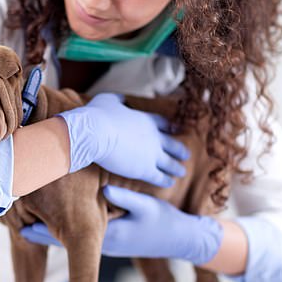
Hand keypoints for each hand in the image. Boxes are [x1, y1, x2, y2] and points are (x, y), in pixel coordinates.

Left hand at [20, 185, 222, 264]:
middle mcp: (99, 241)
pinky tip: (48, 209)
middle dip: (37, 224)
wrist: (179, 240)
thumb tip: (106, 187)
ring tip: (23, 208)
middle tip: (12, 211)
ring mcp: (101, 239)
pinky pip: (77, 228)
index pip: (65, 236)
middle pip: (60, 233)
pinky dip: (61, 221)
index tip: (18, 222)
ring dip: (47, 221)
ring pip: (66, 231)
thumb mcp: (146, 208)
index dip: (41, 229)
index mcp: (107, 236)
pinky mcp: (105, 234)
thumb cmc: (163, 224)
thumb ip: (125, 197)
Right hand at [57, 93, 188, 187]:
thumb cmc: (98, 116)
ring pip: (170, 163)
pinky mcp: (145, 169)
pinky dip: (165, 180)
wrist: (96, 133)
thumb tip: (121, 99)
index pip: (163, 124)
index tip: (175, 130)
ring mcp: (151, 154)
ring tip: (182, 171)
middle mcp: (154, 137)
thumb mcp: (108, 100)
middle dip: (179, 150)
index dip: (170, 127)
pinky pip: (159, 177)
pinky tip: (169, 183)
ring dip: (176, 167)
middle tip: (185, 154)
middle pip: (172, 144)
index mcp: (146, 120)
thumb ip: (118, 99)